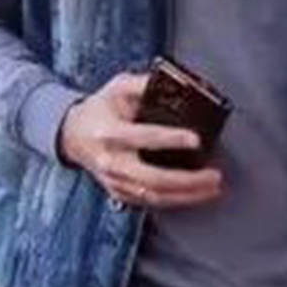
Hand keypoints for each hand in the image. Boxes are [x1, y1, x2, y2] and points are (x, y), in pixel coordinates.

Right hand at [54, 72, 224, 212]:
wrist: (73, 134)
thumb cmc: (100, 109)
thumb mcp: (118, 87)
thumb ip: (144, 83)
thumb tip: (175, 84)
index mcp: (109, 131)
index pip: (143, 137)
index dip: (171, 139)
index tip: (196, 139)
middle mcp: (112, 160)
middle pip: (152, 178)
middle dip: (187, 180)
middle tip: (213, 175)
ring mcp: (115, 181)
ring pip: (154, 196)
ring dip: (187, 196)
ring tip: (211, 188)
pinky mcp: (119, 193)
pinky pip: (150, 203)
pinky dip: (174, 201)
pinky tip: (194, 195)